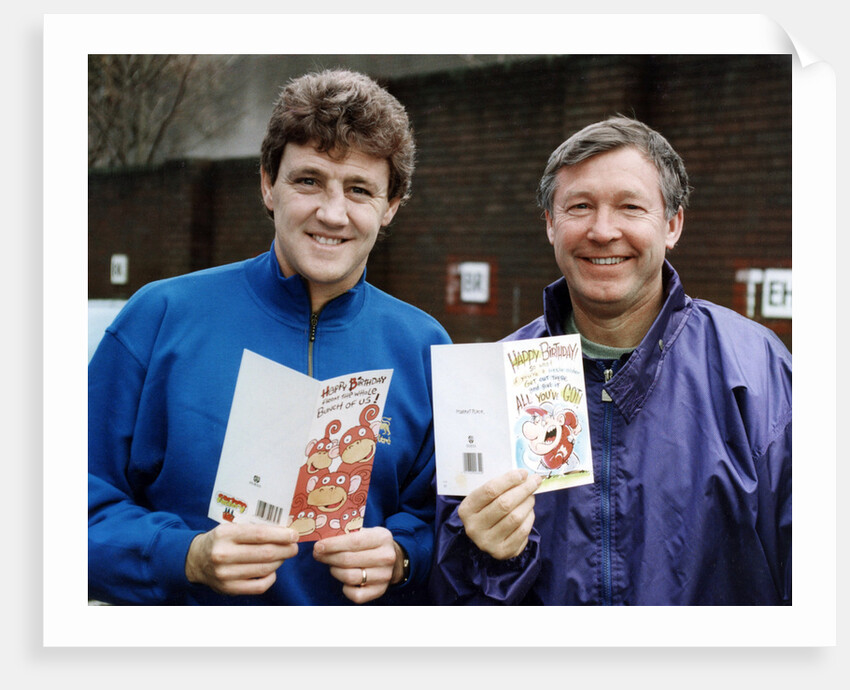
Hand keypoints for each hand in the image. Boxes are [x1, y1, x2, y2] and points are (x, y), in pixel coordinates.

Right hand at [185, 523, 299, 595]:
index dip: (281, 535)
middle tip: (294, 547)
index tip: (294, 535)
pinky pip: (259, 586)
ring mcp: (225, 574)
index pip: (260, 534)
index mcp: (225, 534)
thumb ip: (254, 528)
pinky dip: (271, 578)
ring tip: (284, 555)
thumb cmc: (220, 540)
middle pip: (265, 553)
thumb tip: (284, 530)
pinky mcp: (228, 589)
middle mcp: (223, 554)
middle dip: (285, 549)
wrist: (196, 560)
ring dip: (280, 562)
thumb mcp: (231, 527)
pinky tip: (273, 570)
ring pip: (264, 569)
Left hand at [313, 526, 402, 603]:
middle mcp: (386, 557)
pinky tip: (344, 580)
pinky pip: (355, 595)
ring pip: (350, 577)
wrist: (394, 558)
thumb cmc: (372, 543)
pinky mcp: (380, 591)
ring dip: (335, 571)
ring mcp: (384, 576)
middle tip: (318, 555)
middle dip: (328, 558)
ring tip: (332, 565)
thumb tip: (322, 541)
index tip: (318, 547)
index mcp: (382, 538)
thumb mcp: (365, 531)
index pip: (353, 542)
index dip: (332, 545)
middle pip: (348, 560)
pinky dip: (345, 589)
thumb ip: (347, 534)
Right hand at [458, 469, 541, 559]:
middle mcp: (474, 527)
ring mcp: (487, 542)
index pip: (490, 490)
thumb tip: (525, 476)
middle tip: (535, 481)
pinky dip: (529, 518)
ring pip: (515, 517)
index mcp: (466, 509)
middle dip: (523, 490)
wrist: (485, 536)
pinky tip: (529, 511)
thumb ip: (500, 487)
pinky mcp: (502, 552)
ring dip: (528, 503)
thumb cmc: (487, 510)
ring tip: (531, 496)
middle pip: (504, 504)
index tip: (523, 473)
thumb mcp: (485, 498)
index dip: (509, 480)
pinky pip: (522, 531)